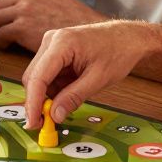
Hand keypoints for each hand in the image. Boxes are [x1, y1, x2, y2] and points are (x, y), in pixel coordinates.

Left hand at [0, 0, 106, 51]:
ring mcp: (25, 8)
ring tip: (1, 43)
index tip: (2, 23)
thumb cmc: (77, 25)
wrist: (95, 34)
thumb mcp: (57, 3)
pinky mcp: (23, 26)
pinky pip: (1, 34)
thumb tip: (25, 14)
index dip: (3, 11)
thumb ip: (39, 4)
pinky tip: (8, 48)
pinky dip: (1, 42)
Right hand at [21, 21, 145, 128]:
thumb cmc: (118, 51)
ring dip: (47, 95)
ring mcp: (52, 45)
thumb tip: (55, 115)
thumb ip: (74, 97)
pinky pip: (48, 75)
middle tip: (46, 122)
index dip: (33, 103)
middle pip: (33, 77)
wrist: (128, 38)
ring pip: (38, 78)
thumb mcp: (98, 79)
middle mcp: (51, 41)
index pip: (38, 77)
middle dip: (37, 101)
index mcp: (62, 43)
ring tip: (66, 105)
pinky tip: (69, 92)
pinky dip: (55, 89)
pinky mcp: (55, 51)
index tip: (33, 123)